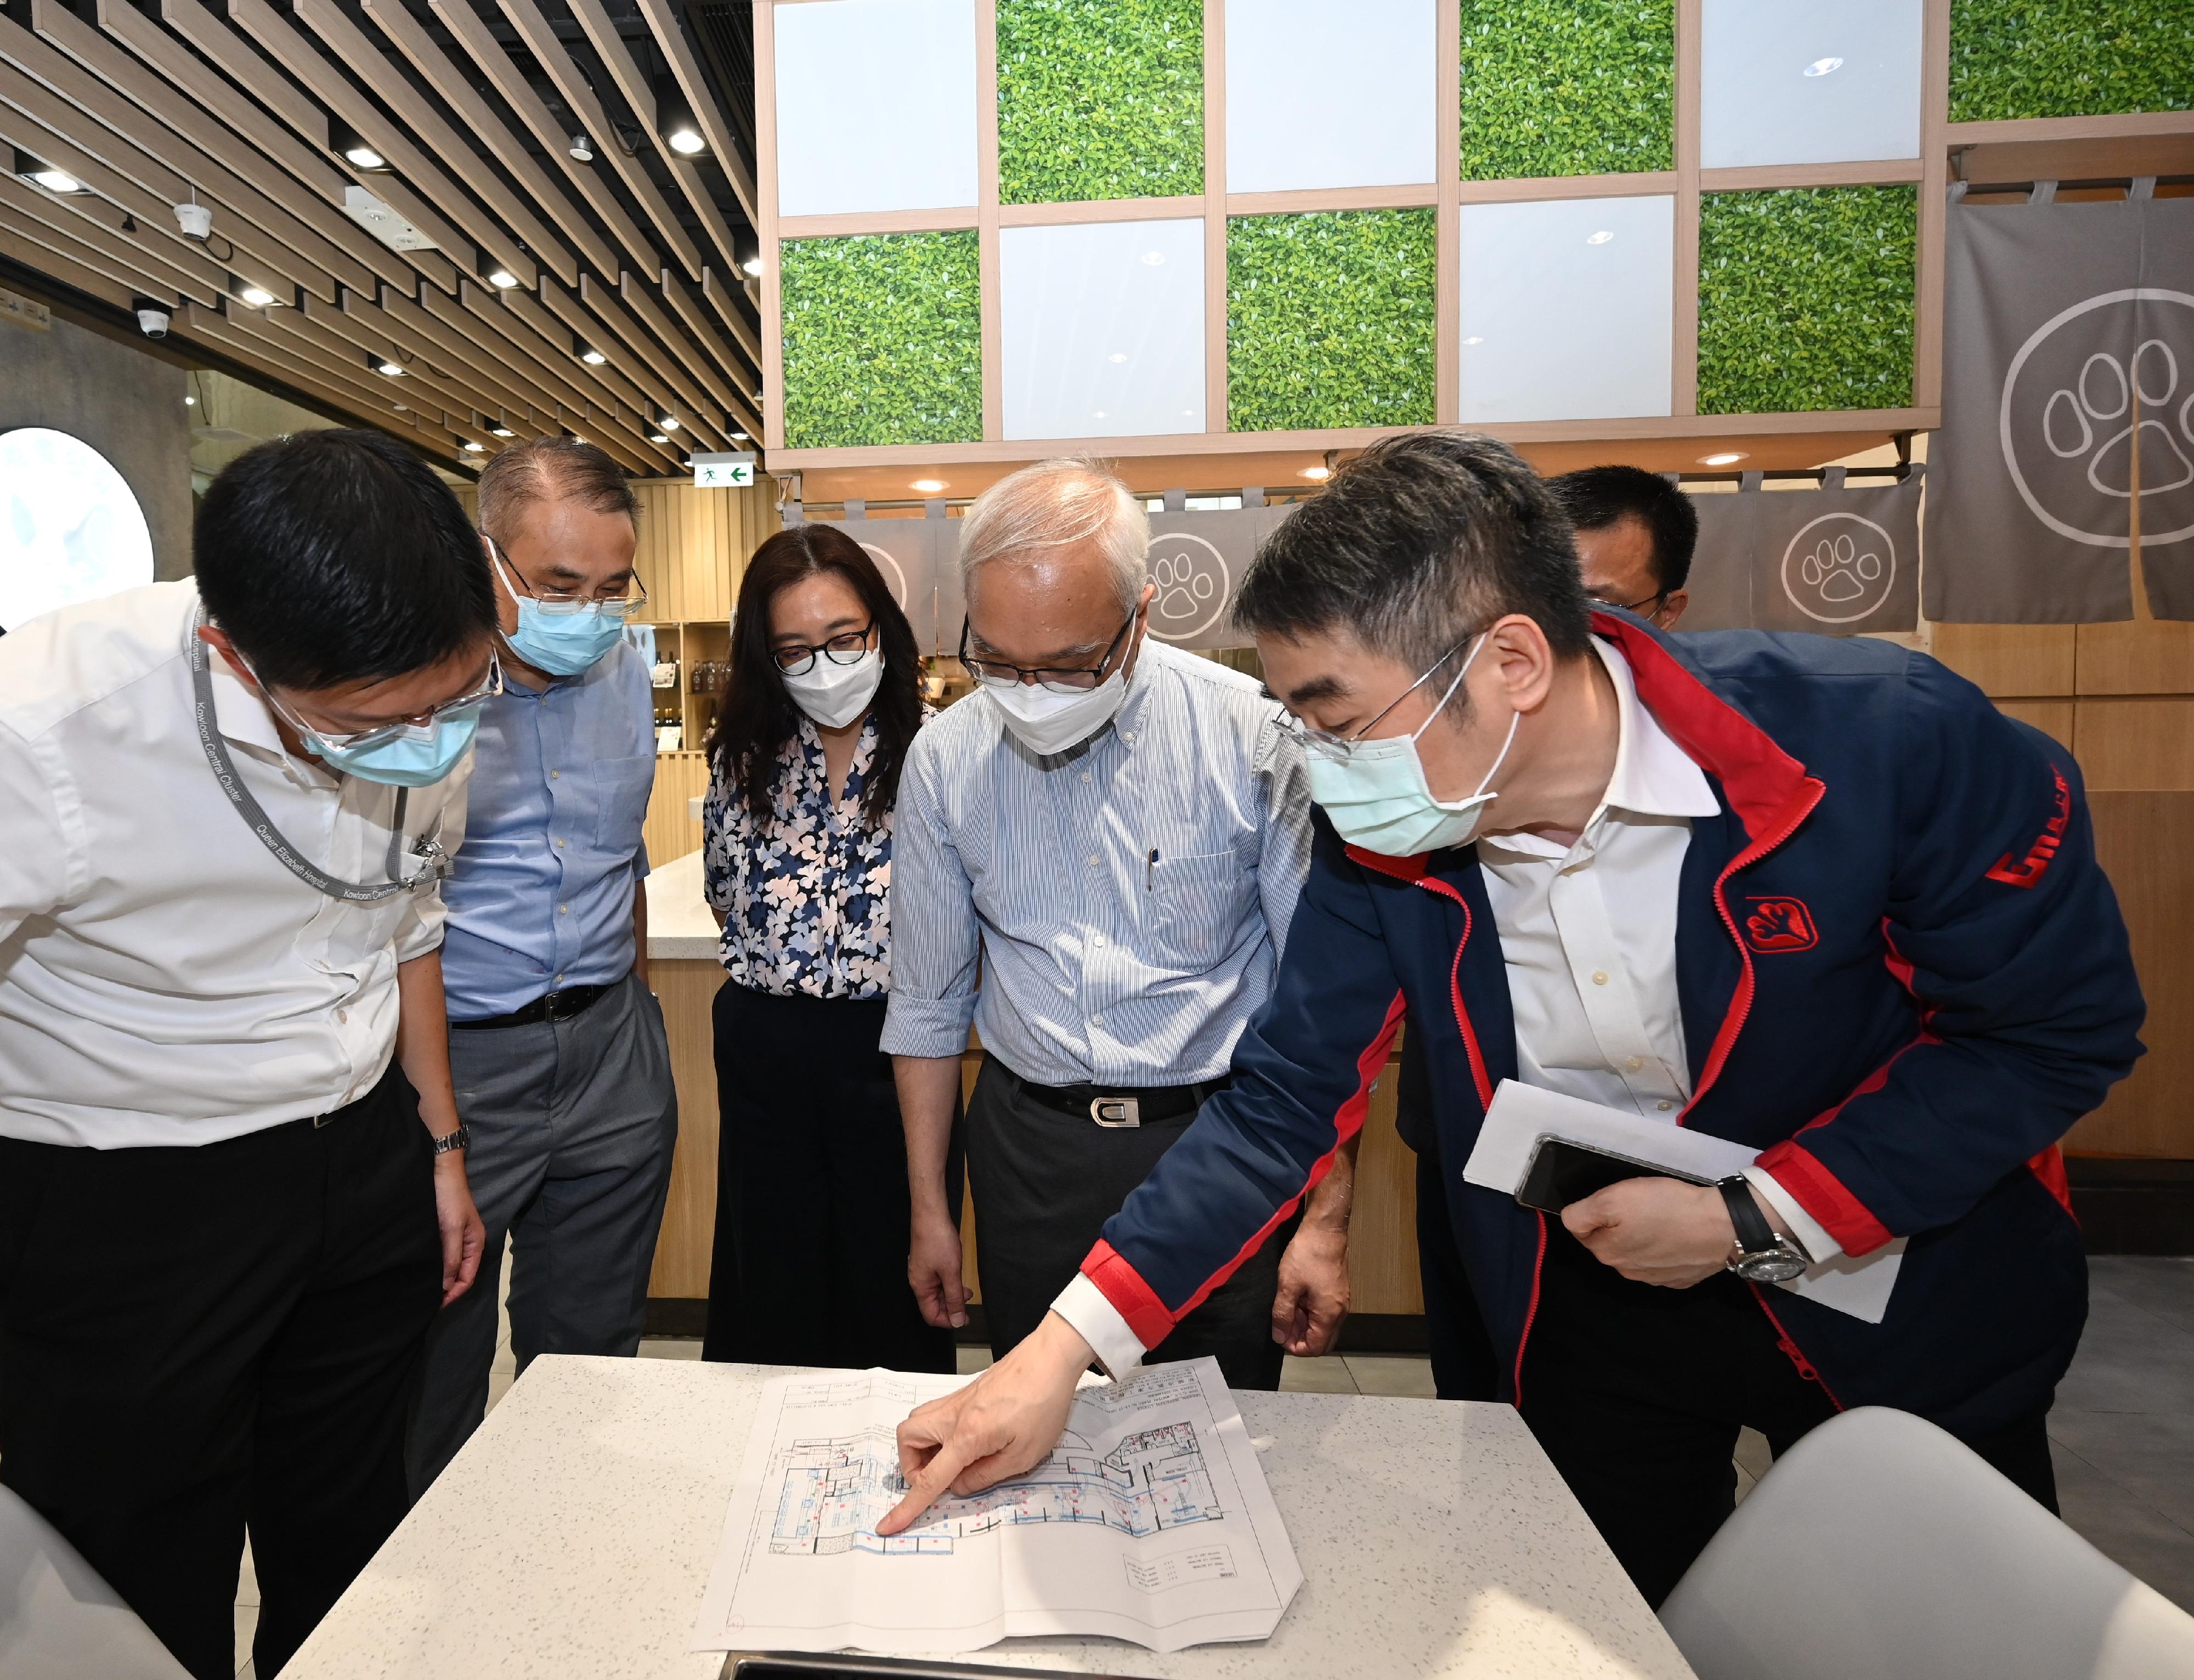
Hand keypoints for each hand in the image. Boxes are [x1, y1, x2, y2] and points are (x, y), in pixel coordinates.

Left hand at [433, 1153, 485, 1305]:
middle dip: (448, 1289)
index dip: (454, 1293)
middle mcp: (467, 1243)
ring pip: (450, 1266)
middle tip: (428, 1301)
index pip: (467, 1277)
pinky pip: (441, 1256)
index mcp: (475, 1243)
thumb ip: (451, 1257)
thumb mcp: (452, 1229)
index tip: (436, 1304)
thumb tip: (446, 1286)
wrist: (440, 1171)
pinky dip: (435, 1267)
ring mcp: (455, 1238)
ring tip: (425, 1290)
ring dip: (441, 1279)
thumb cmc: (450, 1199)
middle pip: (461, 1274)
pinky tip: (424, 1270)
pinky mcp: (443, 1232)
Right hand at [876, 1311, 1089, 1535]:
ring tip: (953, 1461)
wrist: (1051, 1358)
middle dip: (912, 1465)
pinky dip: (939, 1433)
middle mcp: (953, 1415)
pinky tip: (968, 1441)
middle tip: (939, 1478)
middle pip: (906, 1439)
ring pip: (918, 1423)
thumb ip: (985, 1476)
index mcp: (966, 1436)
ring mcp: (957, 1400)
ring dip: (923, 1447)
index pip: (929, 1479)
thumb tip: (958, 1486)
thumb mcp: (1023, 1455)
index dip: (907, 1507)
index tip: (887, 1525)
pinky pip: (936, 1414)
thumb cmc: (1044, 1405)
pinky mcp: (966, 1393)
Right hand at [907, 1208, 968, 1329]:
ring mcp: (922, 1271)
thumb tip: (957, 1322)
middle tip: (969, 1302)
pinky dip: (949, 1283)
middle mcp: (918, 1282)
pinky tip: (959, 1277)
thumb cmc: (939, 1242)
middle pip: (934, 1305)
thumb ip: (954, 1298)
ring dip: (952, 1294)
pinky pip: (938, 1281)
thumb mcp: (951, 1273)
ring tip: (967, 1290)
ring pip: (937, 1292)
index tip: (965, 1318)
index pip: (931, 1316)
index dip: (948, 1321)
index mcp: (920, 1288)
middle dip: (952, 1307)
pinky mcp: (927, 1262)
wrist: (931, 1214)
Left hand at [1271, 1220, 1350, 1356]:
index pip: (1314, 1348)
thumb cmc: (1307, 1255)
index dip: (1294, 1347)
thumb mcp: (1287, 1285)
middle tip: (1281, 1325)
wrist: (1325, 1229)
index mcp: (1329, 1315)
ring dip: (1305, 1326)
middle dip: (1300, 1339)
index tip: (1278, 1335)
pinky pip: (1325, 1314)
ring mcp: (1341, 1303)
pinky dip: (1311, 1315)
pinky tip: (1296, 1301)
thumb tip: (1279, 1337)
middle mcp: (1340, 1313)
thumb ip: (1282, 1315)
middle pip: (1322, 1342)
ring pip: (1324, 1328)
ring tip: (1286, 1311)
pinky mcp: (1338, 1293)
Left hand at [1561, 1177, 1737, 1288]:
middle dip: (1618, 1224)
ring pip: (1635, 1251)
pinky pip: (1662, 1259)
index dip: (1596, 1210)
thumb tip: (1570, 1221)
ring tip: (1662, 1218)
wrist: (1721, 1226)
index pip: (1582, 1229)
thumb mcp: (1613, 1198)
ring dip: (1641, 1236)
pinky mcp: (1679, 1278)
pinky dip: (1664, 1247)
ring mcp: (1655, 1279)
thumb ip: (1581, 1213)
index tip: (1618, 1200)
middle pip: (1609, 1241)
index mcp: (1607, 1253)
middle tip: (1641, 1205)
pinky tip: (1676, 1235)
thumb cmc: (1666, 1207)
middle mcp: (1626, 1272)